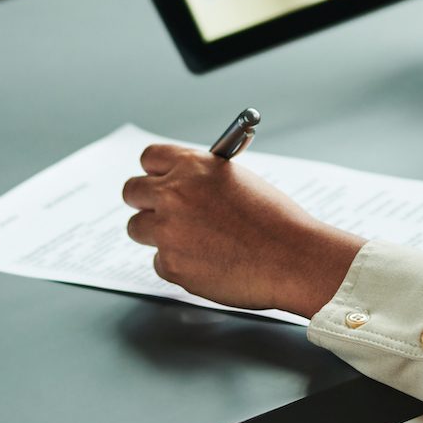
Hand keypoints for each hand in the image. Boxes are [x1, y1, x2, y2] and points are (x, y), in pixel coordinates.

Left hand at [122, 143, 364, 316]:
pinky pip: (159, 262)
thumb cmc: (275, 220)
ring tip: (191, 241)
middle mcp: (174, 194)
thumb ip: (203, 179)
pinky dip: (178, 264)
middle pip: (131, 191)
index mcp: (194, 166)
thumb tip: (183, 183)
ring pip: (137, 228)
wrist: (292, 257)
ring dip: (157, 234)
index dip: (155, 170)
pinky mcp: (170, 265)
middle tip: (161, 211)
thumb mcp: (237, 180)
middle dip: (144, 201)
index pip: (149, 157)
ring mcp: (168, 230)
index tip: (158, 179)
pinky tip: (207, 262)